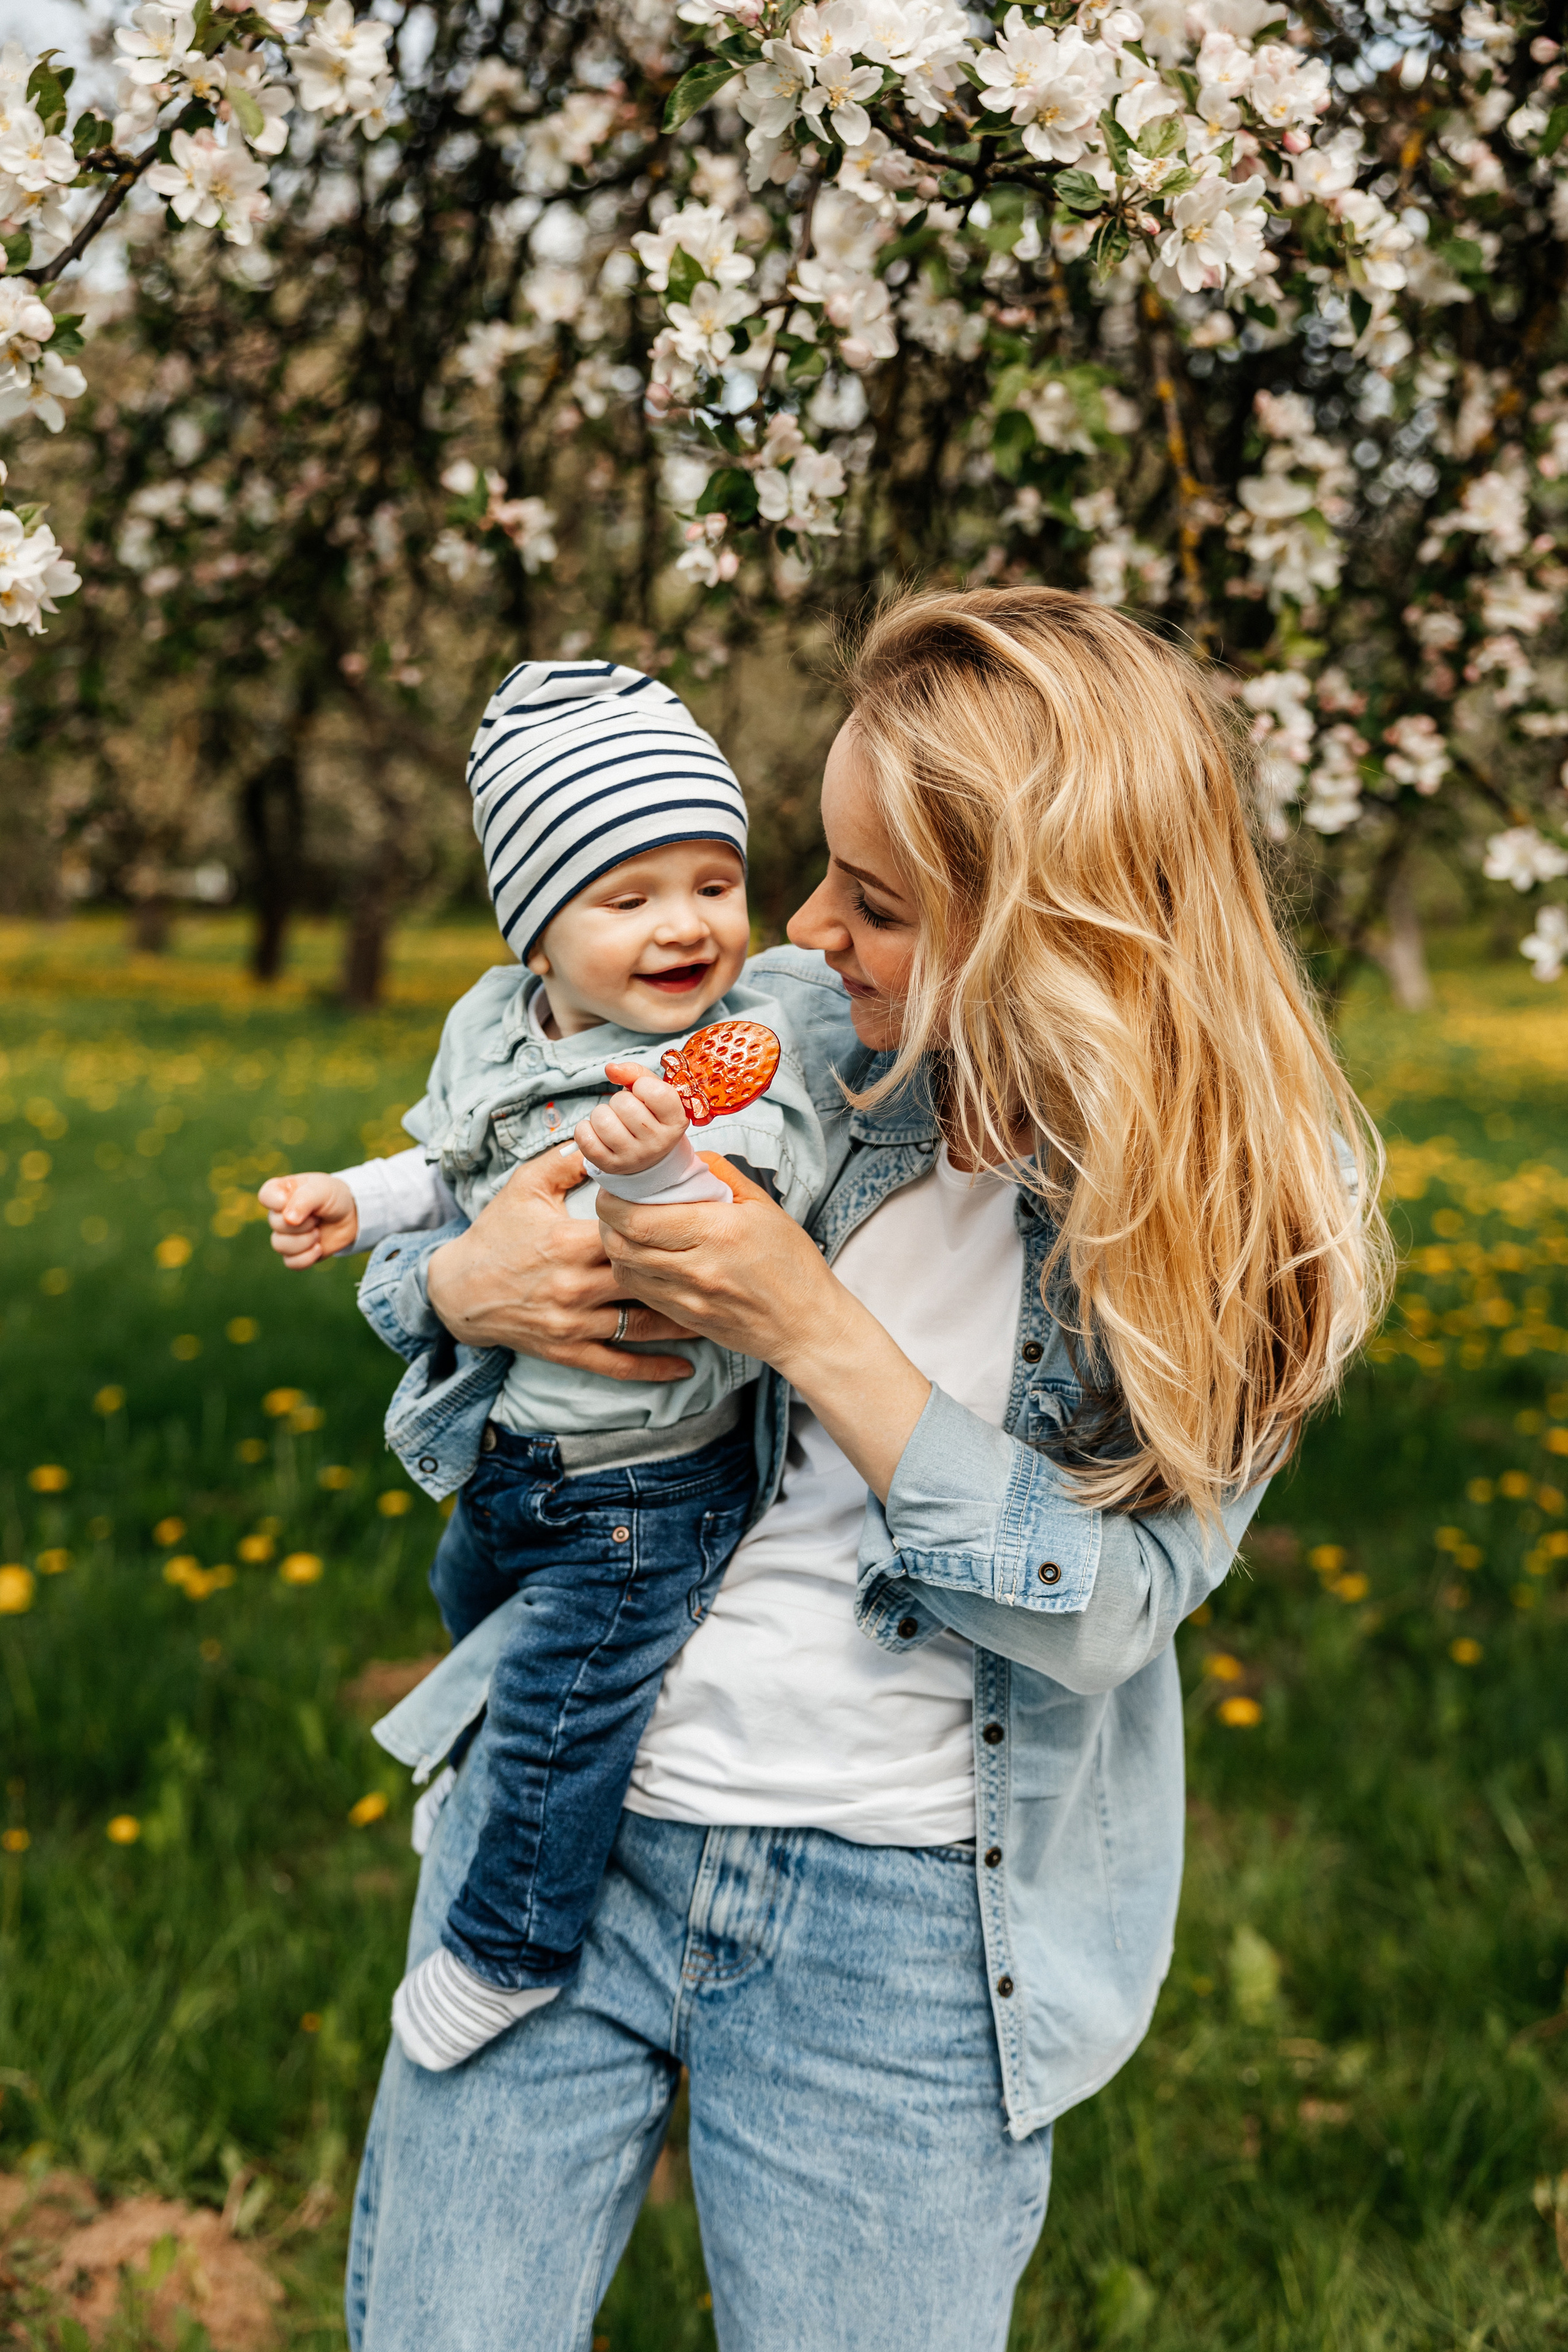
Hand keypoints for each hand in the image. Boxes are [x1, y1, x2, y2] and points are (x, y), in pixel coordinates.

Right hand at [259, 1172, 359, 1267]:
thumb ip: (304, 1200)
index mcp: (281, 1192)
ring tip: (318, 1232)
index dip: (280, 1202)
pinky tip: (318, 1248)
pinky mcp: (296, 1253)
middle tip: (317, 1217)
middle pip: (275, 1224)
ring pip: (280, 1245)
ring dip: (305, 1241)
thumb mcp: (322, 1190)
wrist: (352, 1217)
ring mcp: (286, 1235)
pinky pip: (290, 1262)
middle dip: (302, 1223)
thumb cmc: (334, 1197)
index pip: (266, 1196)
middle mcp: (279, 1214)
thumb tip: (288, 1220)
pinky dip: (307, 1257)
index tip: (299, 1200)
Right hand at [424, 1142, 696, 1382]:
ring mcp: (573, 1322)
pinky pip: (617, 1364)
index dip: (667, 1230)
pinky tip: (684, 1368)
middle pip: (645, 1280)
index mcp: (570, 1242)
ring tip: (717, 1312)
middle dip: (684, 1276)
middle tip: (723, 1270)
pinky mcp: (568, 1350)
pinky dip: (652, 1370)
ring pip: (641, 1326)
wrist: (458, 1290)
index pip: (631, 1235)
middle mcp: (575, 1285)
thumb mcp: (526, 1186)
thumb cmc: (496, 1233)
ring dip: (681, 1323)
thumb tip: (611, 1139)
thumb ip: (568, 1160)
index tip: (701, 1224)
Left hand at [574, 1060, 688, 1176]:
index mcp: (675, 1120)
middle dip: (618, 1099)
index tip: (643, 1092)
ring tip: (612, 1120)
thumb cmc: (649, 1115)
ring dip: (601, 1114)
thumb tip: (611, 1069)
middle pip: (623, 1104)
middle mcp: (658, 1142)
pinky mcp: (611, 1166)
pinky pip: (585, 1138)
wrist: (648, 1155)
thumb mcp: (653, 1091)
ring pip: (602, 1120)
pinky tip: (597, 1131)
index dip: (642, 1085)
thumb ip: (636, 1073)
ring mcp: (635, 1156)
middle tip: (626, 1110)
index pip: (656, 1093)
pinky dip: (585, 1129)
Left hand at [595, 1156, 931, 1500]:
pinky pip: (640, 1292)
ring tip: (624, 1228)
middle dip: (607, 1220)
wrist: (806, 1325)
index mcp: (718, 1232)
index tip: (615, 1186)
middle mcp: (697, 1268)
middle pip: (622, 1244)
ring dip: (615, 1246)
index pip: (639, 1218)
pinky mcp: (684, 1318)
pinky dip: (631, 1270)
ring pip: (624, 1270)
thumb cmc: (792, 1264)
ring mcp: (688, 1298)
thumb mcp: (764, 1207)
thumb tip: (686, 1156)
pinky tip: (643, 1256)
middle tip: (613, 1204)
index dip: (613, 1201)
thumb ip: (721, 1176)